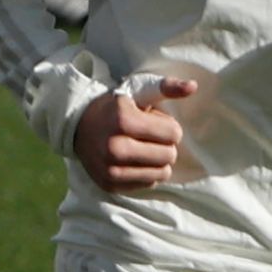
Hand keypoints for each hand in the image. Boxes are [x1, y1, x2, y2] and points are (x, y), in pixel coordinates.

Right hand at [72, 76, 196, 190]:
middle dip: (165, 145)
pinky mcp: (109, 184)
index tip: (153, 123)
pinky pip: (148, 184)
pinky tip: (134, 162)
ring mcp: (110, 169)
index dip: (168, 127)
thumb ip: (166, 88)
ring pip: (162, 173)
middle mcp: (115, 147)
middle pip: (169, 155)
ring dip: (158, 161)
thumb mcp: (137, 92)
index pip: (174, 133)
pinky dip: (146, 173)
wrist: (77, 127)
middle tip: (149, 138)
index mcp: (123, 121)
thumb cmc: (114, 108)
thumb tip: (193, 86)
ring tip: (143, 150)